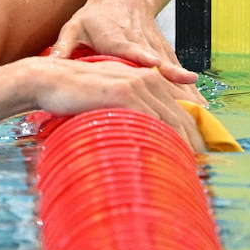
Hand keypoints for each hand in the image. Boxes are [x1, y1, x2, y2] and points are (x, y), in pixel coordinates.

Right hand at [29, 58, 206, 152]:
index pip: (180, 109)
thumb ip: (130, 108)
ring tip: (188, 171)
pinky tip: (166, 161)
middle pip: (182, 116)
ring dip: (182, 148)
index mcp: (148, 78)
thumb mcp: (109, 96)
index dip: (192, 133)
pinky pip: (151, 122)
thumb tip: (144, 134)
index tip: (198, 156)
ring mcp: (137, 85)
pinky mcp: (124, 93)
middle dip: (194, 144)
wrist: (48, 80)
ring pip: (171, 122)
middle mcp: (148, 79)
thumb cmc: (75, 92)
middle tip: (201, 169)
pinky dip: (161, 142)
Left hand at [47, 0, 204, 102]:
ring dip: (187, 93)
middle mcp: (142, 43)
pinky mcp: (165, 50)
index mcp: (118, 39)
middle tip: (189, 112)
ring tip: (200, 117)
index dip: (151, 64)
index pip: (136, 53)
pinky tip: (199, 108)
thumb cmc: (95, 13)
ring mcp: (156, 46)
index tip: (166, 73)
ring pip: (174, 71)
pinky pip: (178, 72)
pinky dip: (189, 89)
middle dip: (176, 90)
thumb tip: (47, 67)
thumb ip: (63, 47)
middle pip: (161, 68)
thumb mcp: (74, 26)